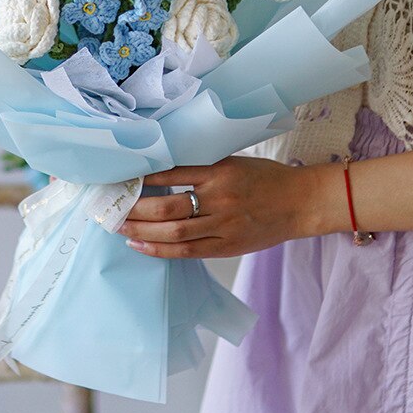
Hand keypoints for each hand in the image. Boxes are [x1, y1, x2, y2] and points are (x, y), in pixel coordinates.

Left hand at [119, 155, 333, 258]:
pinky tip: (141, 246)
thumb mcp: (233, 160)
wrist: (300, 202)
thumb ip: (201, 165)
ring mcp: (224, 225)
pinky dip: (160, 250)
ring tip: (119, 227)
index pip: (171, 172)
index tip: (120, 177)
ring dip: (141, 231)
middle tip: (112, 207)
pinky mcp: (228, 246)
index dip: (142, 177)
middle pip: (166, 207)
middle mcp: (220, 198)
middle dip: (134, 209)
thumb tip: (159, 168)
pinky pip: (187, 251)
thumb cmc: (265, 177)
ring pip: (174, 232)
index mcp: (220, 170)